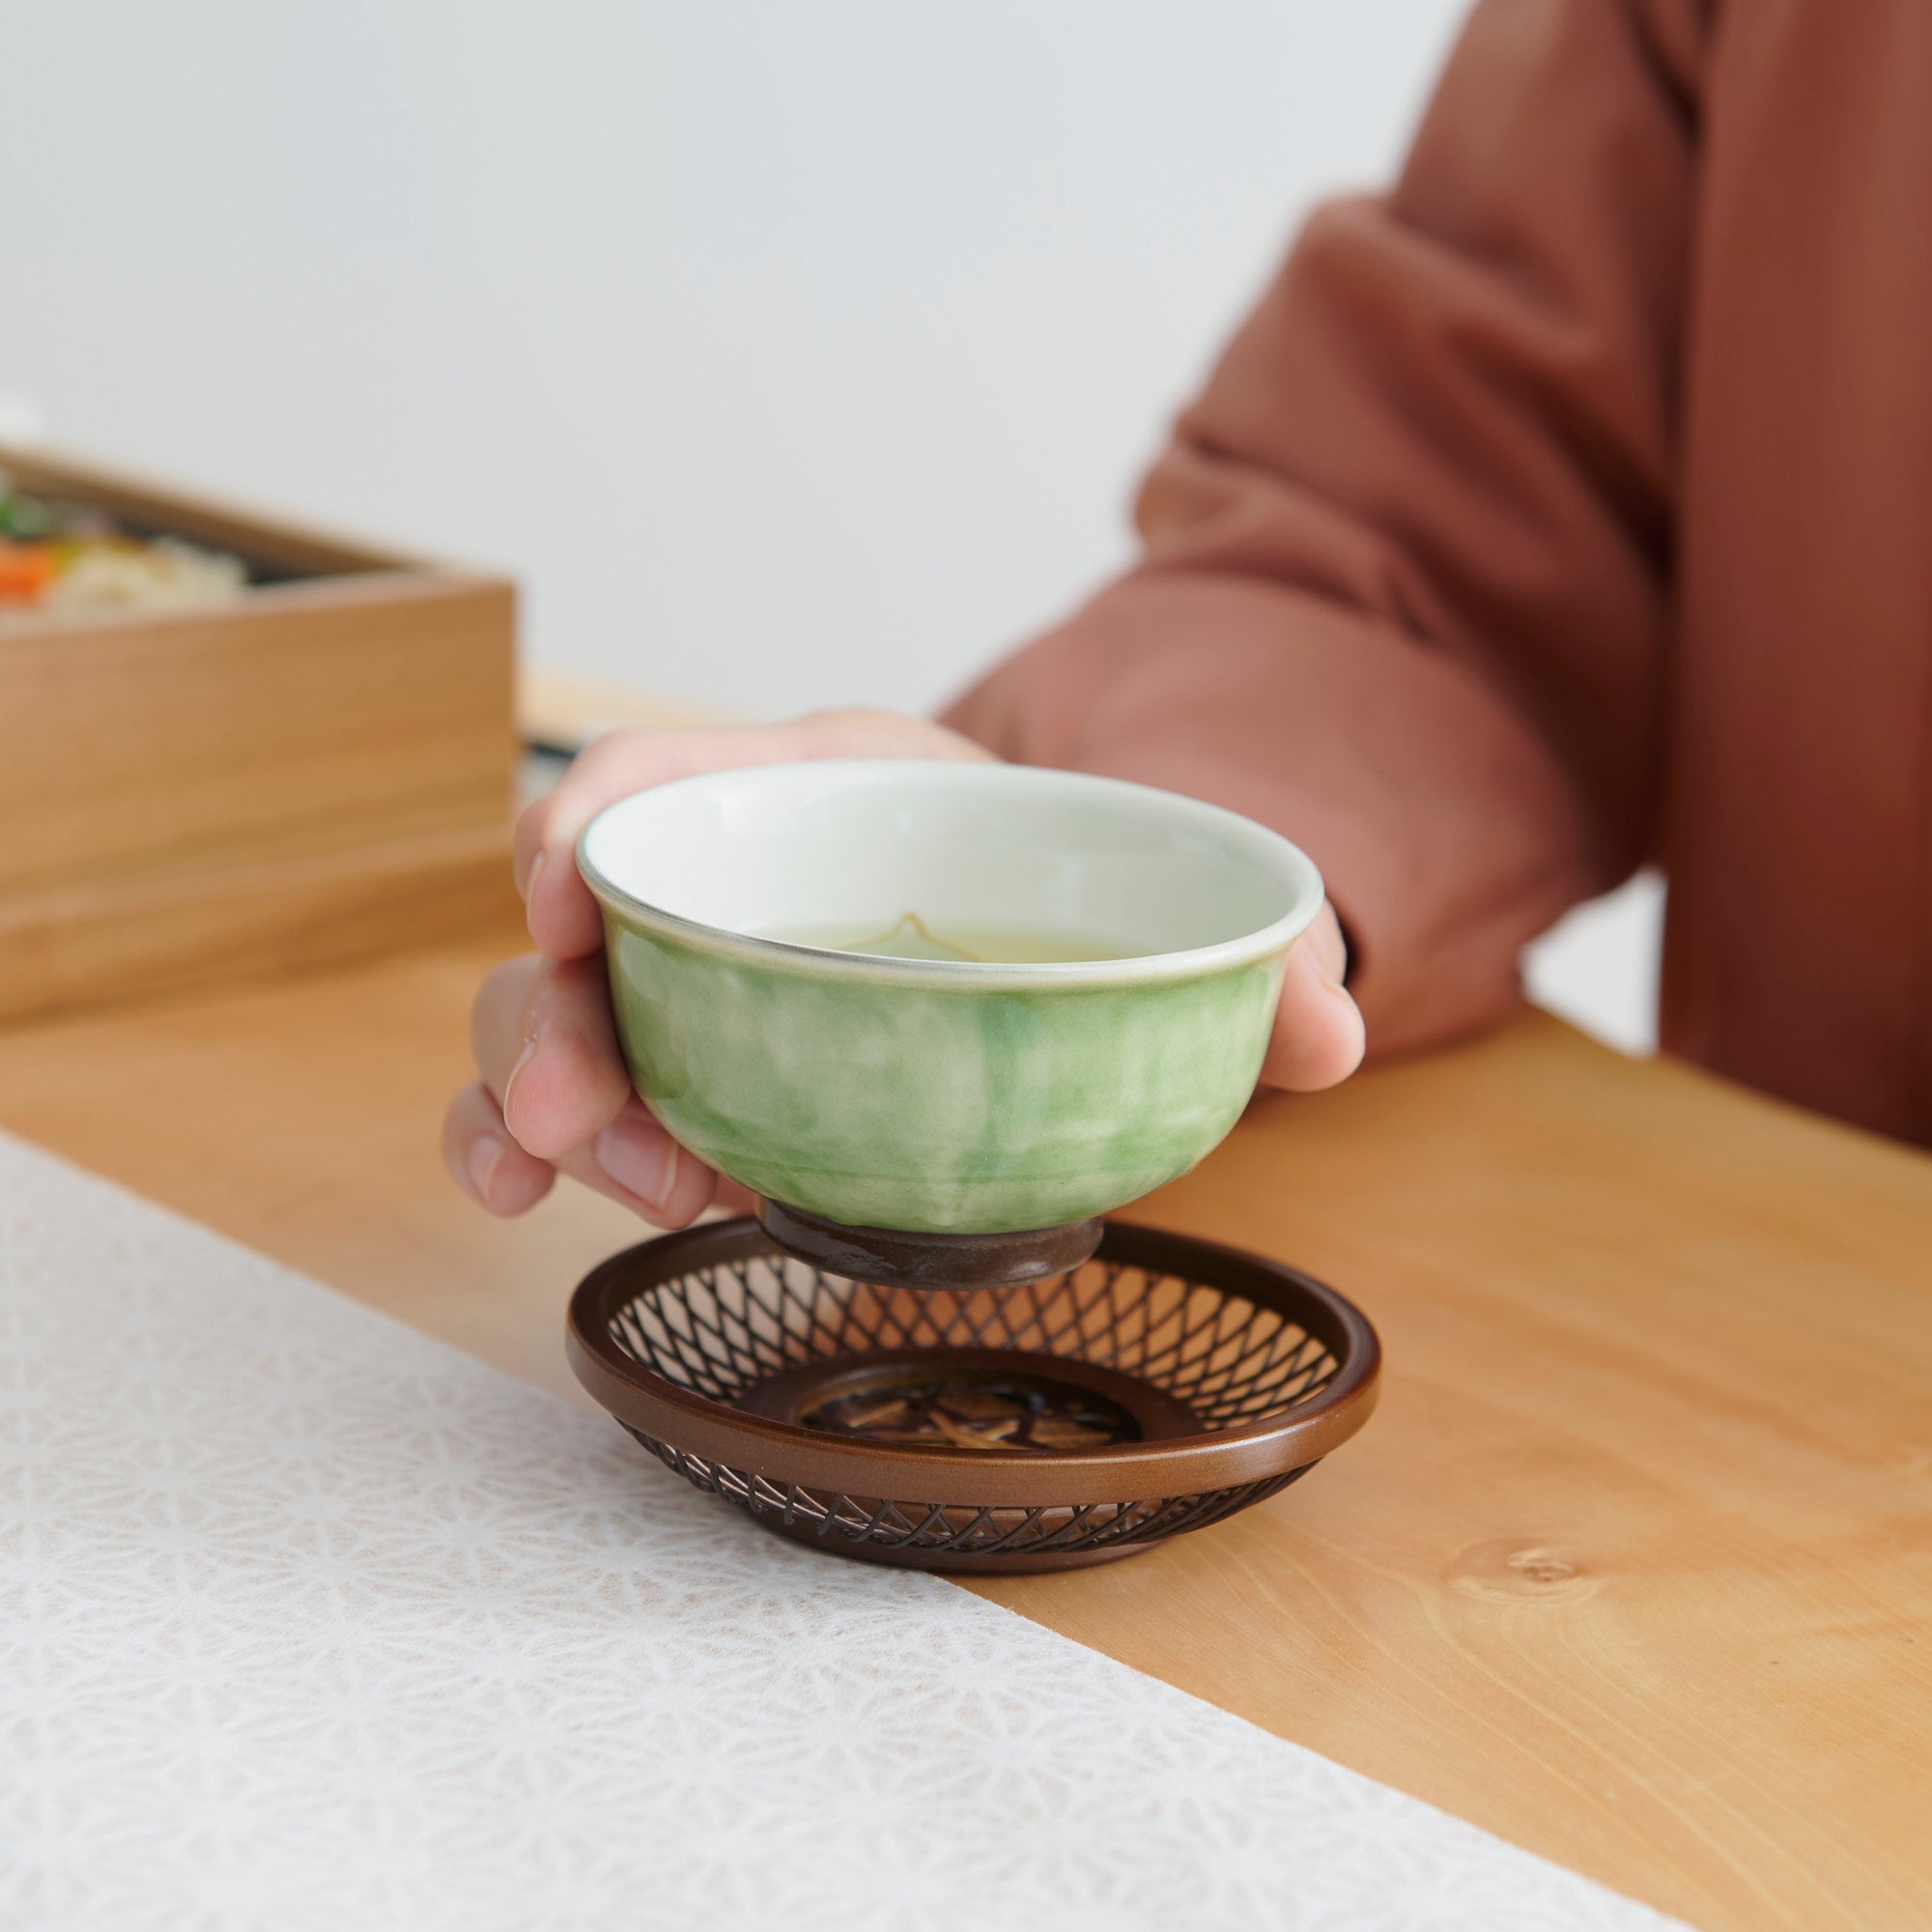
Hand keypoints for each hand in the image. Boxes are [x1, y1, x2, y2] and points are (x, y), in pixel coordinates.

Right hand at [442, 708, 1364, 1222]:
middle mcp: (739, 874)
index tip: (559, 880)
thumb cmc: (1082, 893)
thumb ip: (1253, 954)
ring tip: (625, 1186)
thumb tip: (1335, 1037)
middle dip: (560, 1011)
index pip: (680, 764)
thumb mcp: (1164, 891)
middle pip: (591, 913)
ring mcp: (698, 978)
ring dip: (547, 1100)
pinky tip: (522, 1199)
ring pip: (561, 1014)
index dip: (596, 808)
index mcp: (833, 785)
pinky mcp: (693, 1068)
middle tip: (592, 1116)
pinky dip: (534, 1143)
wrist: (1057, 937)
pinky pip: (578, 1096)